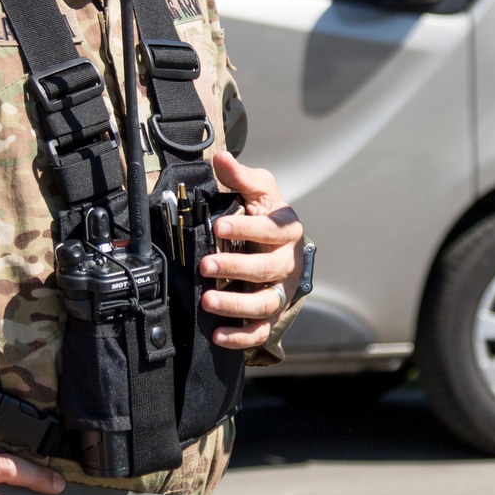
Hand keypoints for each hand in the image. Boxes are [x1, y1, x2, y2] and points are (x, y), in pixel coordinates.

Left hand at [202, 149, 305, 349]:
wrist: (282, 246)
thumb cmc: (266, 214)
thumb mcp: (257, 190)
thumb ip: (240, 177)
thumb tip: (221, 158)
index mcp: (286, 229)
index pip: (270, 230)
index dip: (246, 228)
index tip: (218, 225)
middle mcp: (288, 262)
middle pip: (266, 269)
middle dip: (235, 267)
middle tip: (206, 265)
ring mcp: (281, 290)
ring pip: (265, 303)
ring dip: (236, 305)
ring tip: (208, 302)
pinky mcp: (271, 313)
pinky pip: (260, 330)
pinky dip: (241, 336)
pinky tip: (218, 335)